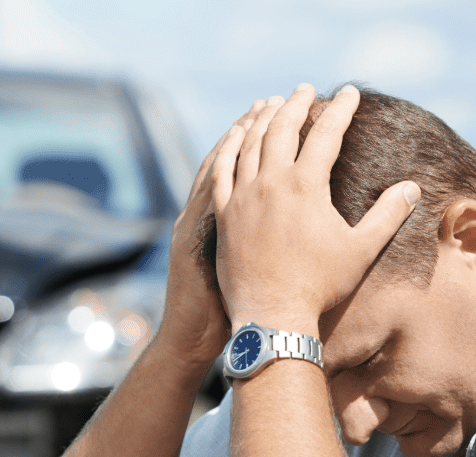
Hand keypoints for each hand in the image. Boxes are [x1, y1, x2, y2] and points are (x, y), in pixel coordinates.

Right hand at [156, 99, 273, 369]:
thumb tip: (286, 227)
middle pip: (230, 160)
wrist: (190, 340)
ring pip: (217, 170)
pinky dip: (220, 169)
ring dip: (238, 138)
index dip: (254, 141)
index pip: (237, 170)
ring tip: (260, 110)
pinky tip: (236, 148)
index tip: (276, 113)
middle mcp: (204, 217)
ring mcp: (197, 226)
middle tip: (274, 98)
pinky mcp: (195, 240)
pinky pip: (207, 195)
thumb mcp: (233, 271)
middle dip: (252, 127)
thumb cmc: (218, 315)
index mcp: (214, 221)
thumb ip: (252, 243)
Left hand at [210, 84, 420, 336]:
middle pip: (282, 128)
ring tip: (271, 103)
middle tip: (306, 89)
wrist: (272, 316)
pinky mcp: (223, 214)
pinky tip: (235, 135)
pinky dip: (229, 147)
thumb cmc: (320, 286)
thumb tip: (412, 187)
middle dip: (296, 103)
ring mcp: (241, 198)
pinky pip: (221, 170)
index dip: (340, 109)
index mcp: (305, 186)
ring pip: (249, 143)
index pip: (326, 133)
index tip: (349, 93)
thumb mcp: (362, 250)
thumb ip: (388, 215)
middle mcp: (270, 183)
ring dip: (261, 118)